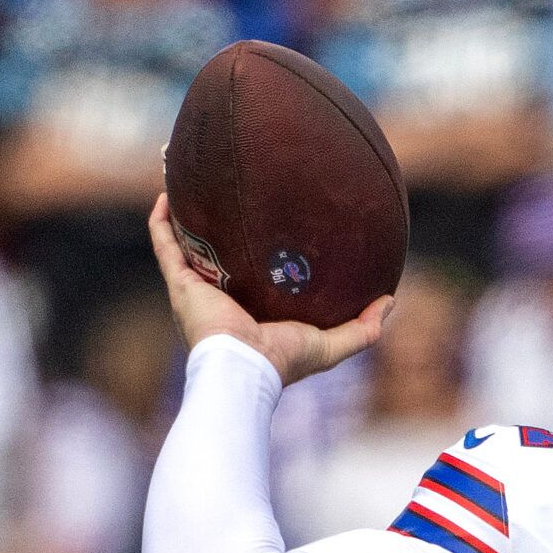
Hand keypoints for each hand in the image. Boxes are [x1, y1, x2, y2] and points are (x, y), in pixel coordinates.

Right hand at [147, 192, 392, 385]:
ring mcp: (196, 290)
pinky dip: (162, 221)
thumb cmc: (284, 359)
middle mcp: (220, 298)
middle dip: (218, 232)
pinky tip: (167, 193)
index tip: (272, 229)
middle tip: (229, 198)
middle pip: (217, 257)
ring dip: (184, 218)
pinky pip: (165, 245)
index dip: (259, 256)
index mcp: (251, 311)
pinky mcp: (180, 283)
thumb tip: (390, 301)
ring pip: (185, 246)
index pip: (254, 279)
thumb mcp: (333, 345)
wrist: (244, 366)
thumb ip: (363, 328)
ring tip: (190, 186)